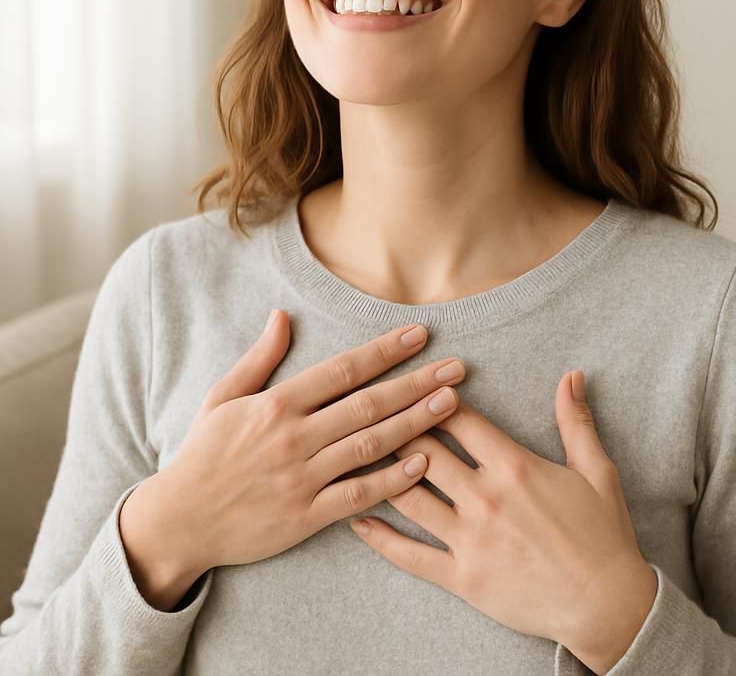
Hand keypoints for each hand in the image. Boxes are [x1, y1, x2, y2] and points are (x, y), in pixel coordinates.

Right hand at [151, 310, 466, 574]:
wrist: (176, 522)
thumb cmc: (203, 456)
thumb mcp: (222, 398)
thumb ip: (259, 359)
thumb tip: (281, 315)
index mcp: (276, 405)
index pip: (342, 370)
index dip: (384, 351)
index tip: (420, 336)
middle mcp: (293, 438)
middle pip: (367, 404)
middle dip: (416, 383)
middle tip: (457, 368)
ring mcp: (301, 479)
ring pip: (369, 445)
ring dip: (414, 422)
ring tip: (451, 403)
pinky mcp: (304, 517)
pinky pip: (357, 496)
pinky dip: (392, 480)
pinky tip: (423, 463)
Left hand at [347, 370, 656, 662]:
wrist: (605, 603)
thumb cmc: (602, 534)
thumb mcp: (595, 470)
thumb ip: (576, 420)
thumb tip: (572, 375)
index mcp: (513, 465)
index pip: (460, 420)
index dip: (434, 398)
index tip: (417, 386)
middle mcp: (484, 497)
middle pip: (425, 451)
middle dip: (398, 428)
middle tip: (375, 415)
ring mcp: (469, 539)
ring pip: (408, 496)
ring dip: (381, 472)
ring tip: (357, 455)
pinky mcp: (461, 577)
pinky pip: (410, 555)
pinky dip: (379, 538)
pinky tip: (357, 520)